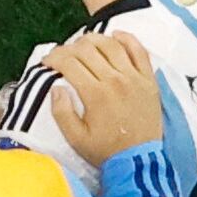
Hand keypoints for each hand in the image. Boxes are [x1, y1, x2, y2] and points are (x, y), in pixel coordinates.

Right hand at [42, 30, 164, 164]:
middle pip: (87, 49)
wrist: (140, 161)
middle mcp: (115, 80)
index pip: (69, 63)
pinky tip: (114, 36)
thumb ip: (61, 112)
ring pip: (111, 45)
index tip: (46, 62)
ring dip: (92, 39)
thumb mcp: (75, 138)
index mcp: (96, 94)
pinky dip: (126, 39)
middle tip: (61, 55)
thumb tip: (56, 87)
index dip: (53, 57)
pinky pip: (139, 50)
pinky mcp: (149, 79)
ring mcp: (135, 78)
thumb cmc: (105, 150)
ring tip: (82, 44)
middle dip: (68, 48)